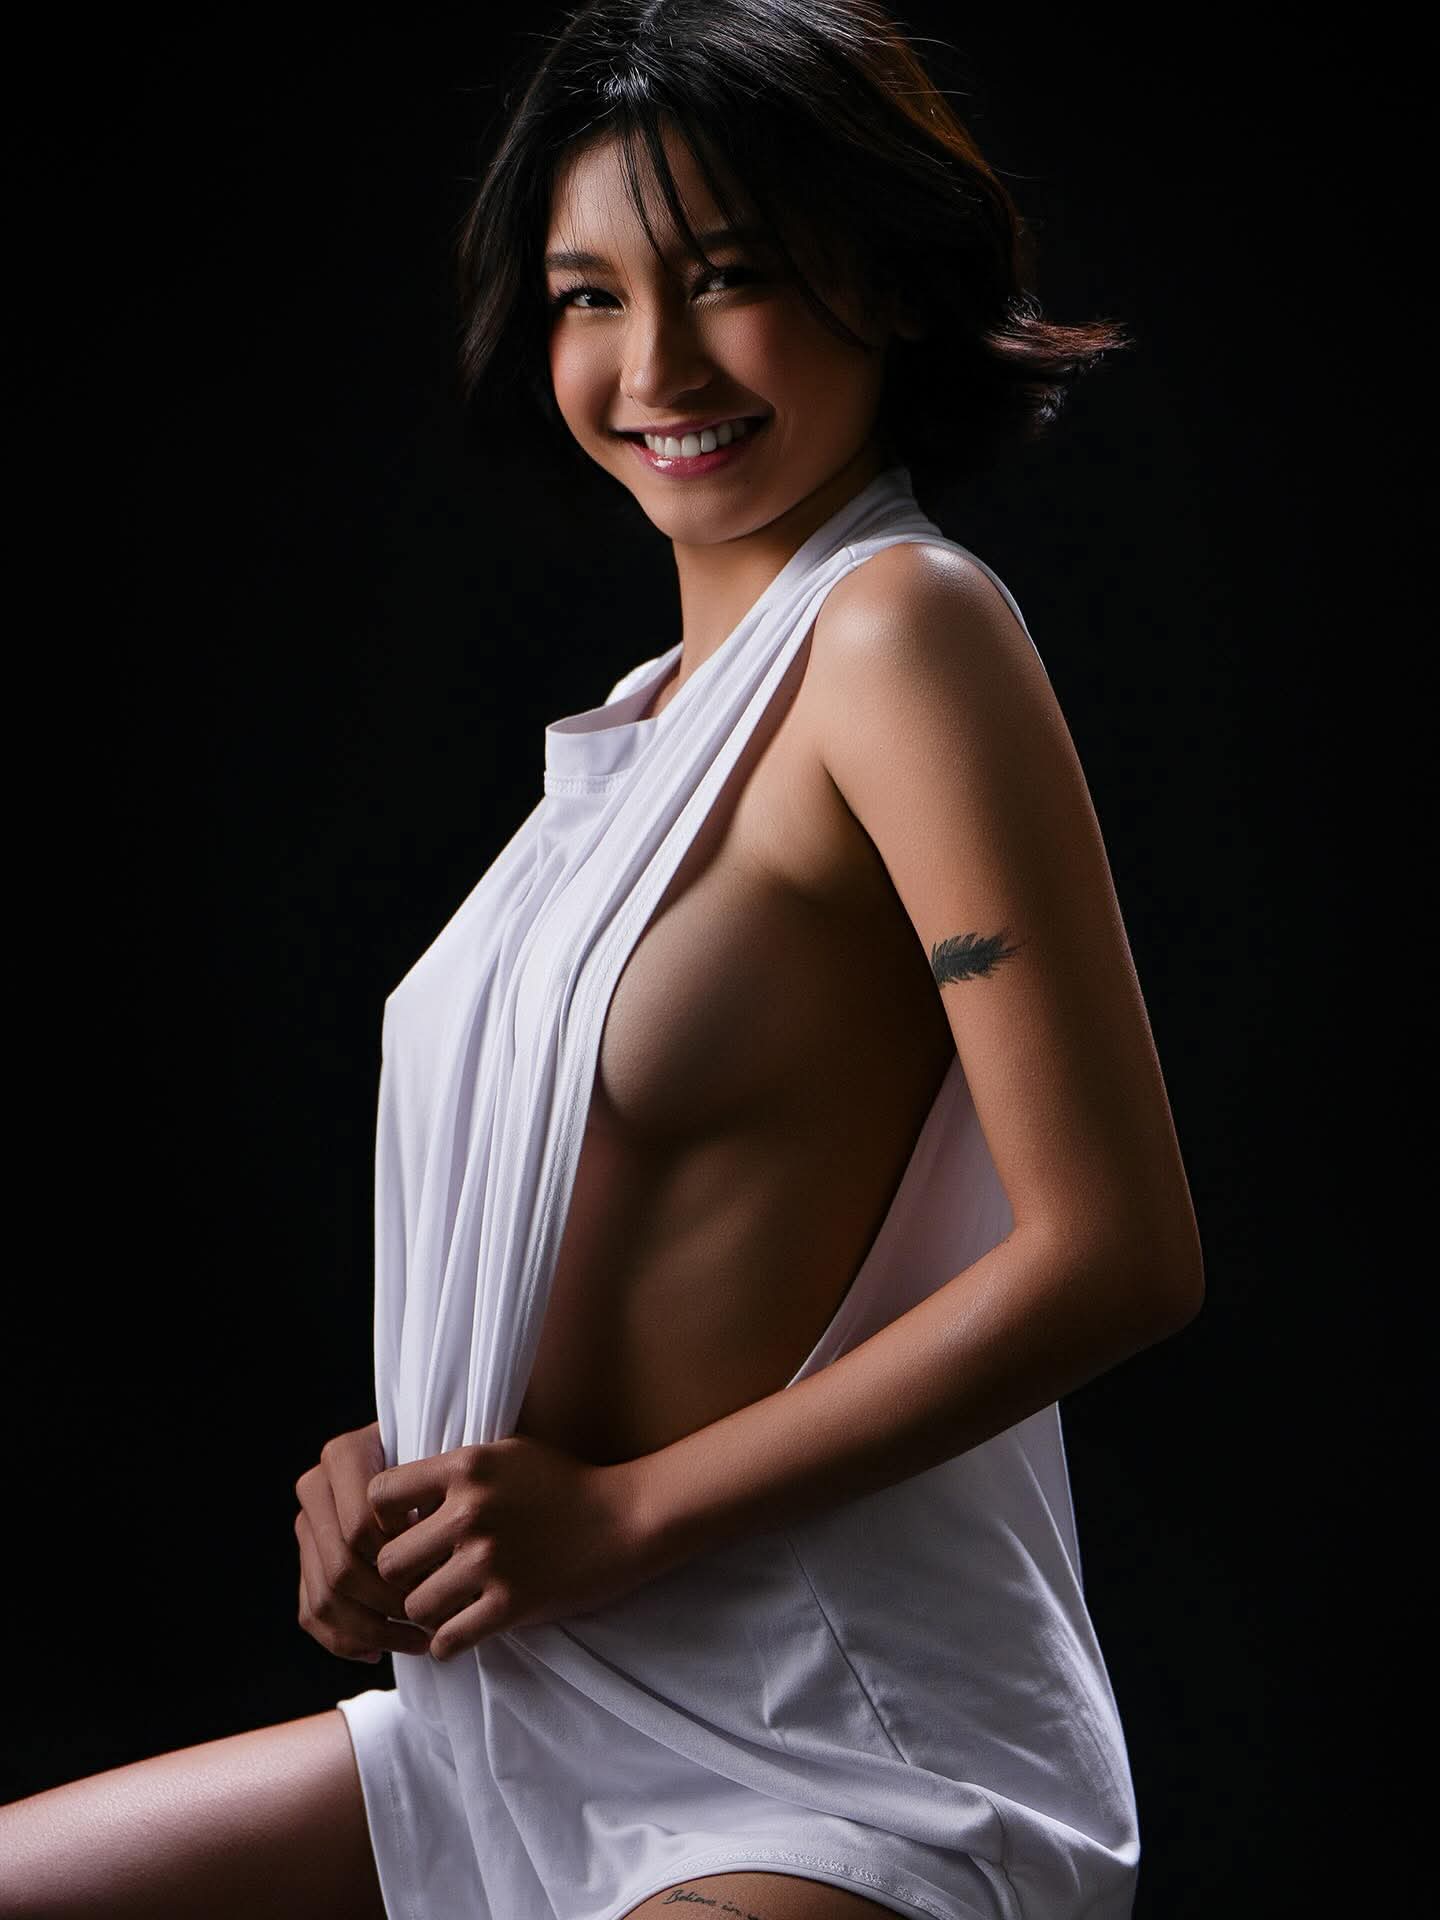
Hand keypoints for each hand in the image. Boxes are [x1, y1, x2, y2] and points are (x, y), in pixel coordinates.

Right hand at [294, 1420, 433, 1664]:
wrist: (436, 1472)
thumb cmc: (454, 1471)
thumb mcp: (450, 1470)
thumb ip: (439, 1494)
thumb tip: (433, 1548)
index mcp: (344, 1454)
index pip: (363, 1525)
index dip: (401, 1558)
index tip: (442, 1572)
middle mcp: (316, 1486)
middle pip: (343, 1566)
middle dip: (390, 1601)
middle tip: (433, 1618)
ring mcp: (306, 1526)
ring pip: (325, 1597)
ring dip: (373, 1630)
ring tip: (418, 1640)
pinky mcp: (305, 1562)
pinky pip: (312, 1613)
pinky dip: (346, 1641)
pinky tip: (380, 1651)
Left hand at [368, 1434, 654, 1661]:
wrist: (627, 1517)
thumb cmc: (562, 1483)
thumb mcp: (505, 1454)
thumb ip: (453, 1472)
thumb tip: (396, 1502)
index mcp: (467, 1466)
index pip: (380, 1494)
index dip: (382, 1519)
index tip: (401, 1530)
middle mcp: (471, 1511)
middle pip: (389, 1561)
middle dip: (401, 1576)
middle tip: (419, 1580)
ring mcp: (491, 1560)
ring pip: (414, 1606)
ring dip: (425, 1612)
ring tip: (444, 1606)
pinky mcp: (512, 1603)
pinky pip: (448, 1640)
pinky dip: (448, 1642)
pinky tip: (461, 1630)